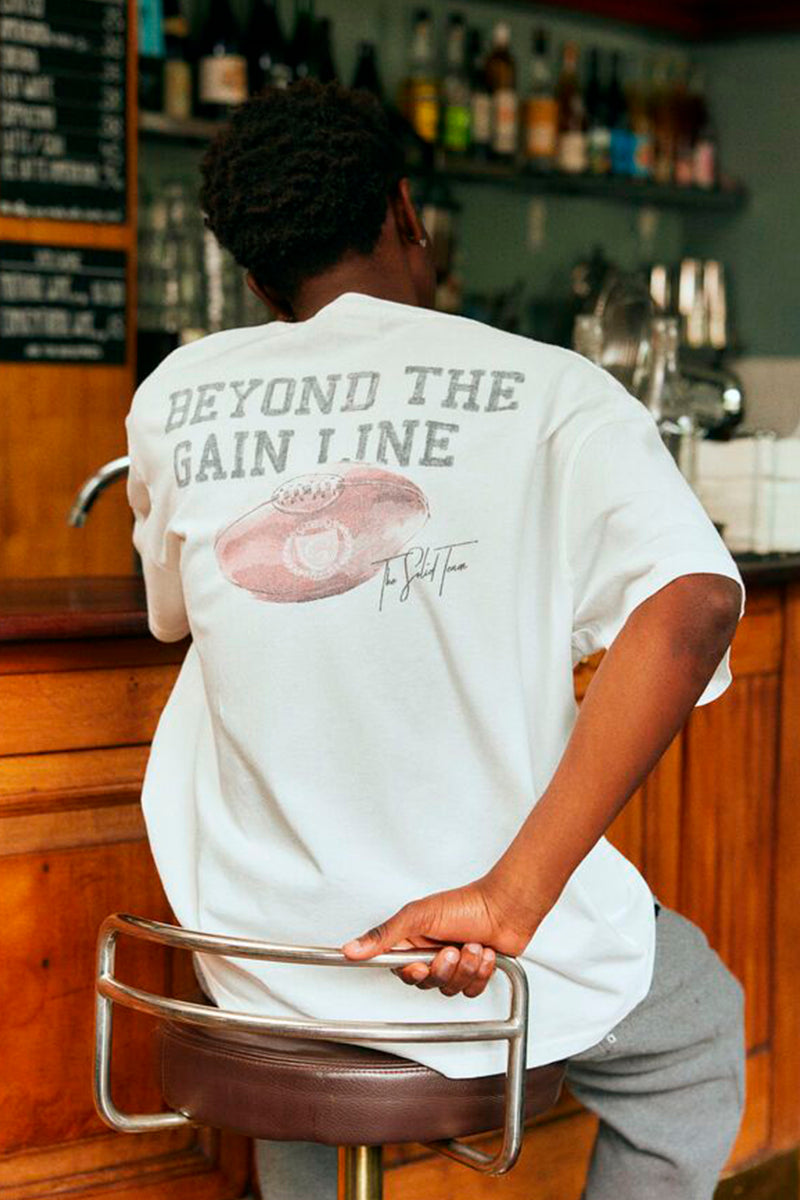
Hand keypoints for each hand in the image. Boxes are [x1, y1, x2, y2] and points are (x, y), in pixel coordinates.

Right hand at [340, 876, 536, 998]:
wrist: (505, 908)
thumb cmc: (465, 904)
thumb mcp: (417, 916)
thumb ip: (384, 935)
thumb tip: (351, 949)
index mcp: (414, 941)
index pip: (401, 970)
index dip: (413, 972)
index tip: (422, 964)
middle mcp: (432, 954)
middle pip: (427, 983)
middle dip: (444, 968)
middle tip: (452, 948)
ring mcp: (454, 964)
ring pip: (450, 988)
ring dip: (466, 967)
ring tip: (473, 946)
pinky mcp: (475, 973)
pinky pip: (472, 990)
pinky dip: (481, 973)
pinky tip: (485, 953)